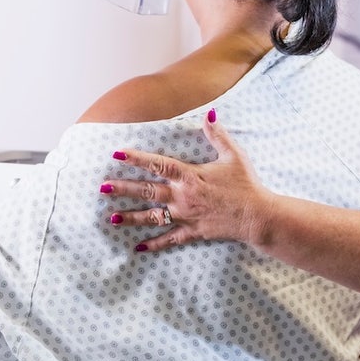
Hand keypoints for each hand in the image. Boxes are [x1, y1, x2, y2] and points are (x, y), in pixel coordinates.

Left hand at [101, 110, 276, 251]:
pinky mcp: (193, 231)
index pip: (158, 165)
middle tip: (103, 187)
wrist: (257, 215)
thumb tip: (209, 113)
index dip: (137, 158)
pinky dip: (154, 243)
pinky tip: (138, 247)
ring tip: (112, 217)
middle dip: (123, 189)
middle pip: (147, 191)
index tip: (117, 154)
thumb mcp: (233, 155)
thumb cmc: (246, 184)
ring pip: (152, 216)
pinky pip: (169, 239)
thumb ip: (217, 135)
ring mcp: (186, 215)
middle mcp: (183, 196)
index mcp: (190, 176)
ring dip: (131, 217)